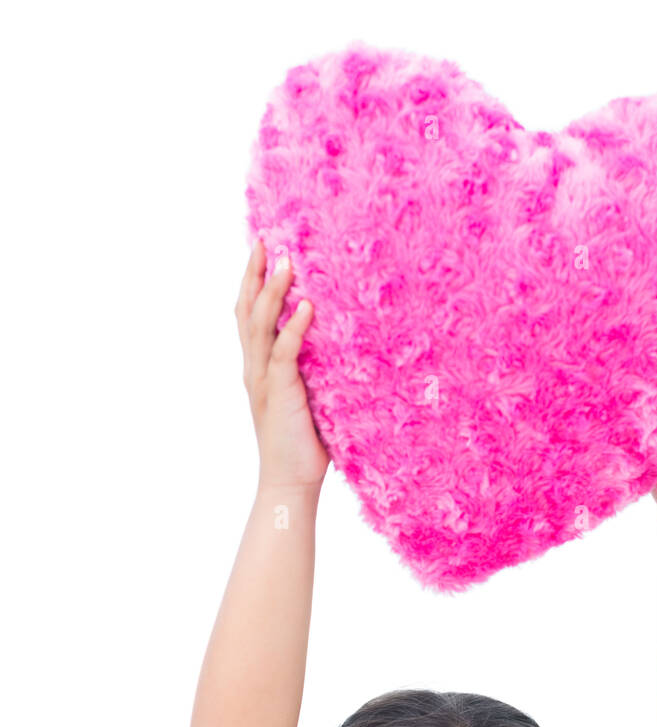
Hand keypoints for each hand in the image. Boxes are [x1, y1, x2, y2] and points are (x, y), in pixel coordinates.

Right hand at [235, 239, 329, 490]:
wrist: (290, 484)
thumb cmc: (303, 445)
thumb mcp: (307, 398)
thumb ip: (311, 371)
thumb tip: (337, 346)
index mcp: (258, 367)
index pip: (248, 315)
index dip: (252, 282)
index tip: (262, 249)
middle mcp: (254, 369)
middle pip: (246, 310)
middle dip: (255, 274)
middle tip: (266, 239)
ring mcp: (263, 380)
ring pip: (261, 325)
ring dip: (274, 291)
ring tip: (288, 261)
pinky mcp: (279, 394)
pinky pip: (284, 354)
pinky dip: (295, 328)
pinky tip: (307, 307)